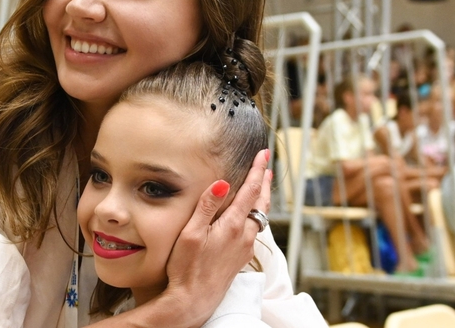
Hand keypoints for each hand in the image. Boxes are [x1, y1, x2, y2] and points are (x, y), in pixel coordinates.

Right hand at [162, 149, 270, 325]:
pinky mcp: (241, 257)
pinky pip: (254, 229)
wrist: (193, 300)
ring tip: (263, 185)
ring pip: (259, 217)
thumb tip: (223, 184)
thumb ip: (207, 207)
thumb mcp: (191, 233)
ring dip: (262, 198)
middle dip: (264, 182)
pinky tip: (250, 215)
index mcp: (232, 226)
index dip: (257, 170)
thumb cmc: (187, 268)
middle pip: (260, 203)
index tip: (262, 155)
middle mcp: (243, 236)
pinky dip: (256, 213)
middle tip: (267, 165)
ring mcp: (244, 248)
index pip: (250, 191)